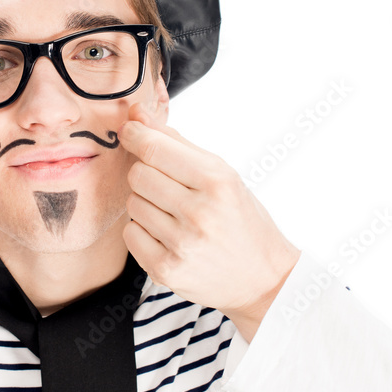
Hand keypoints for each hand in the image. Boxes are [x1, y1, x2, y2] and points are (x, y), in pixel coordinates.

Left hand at [119, 103, 300, 336]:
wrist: (262, 279)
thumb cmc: (240, 219)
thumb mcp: (222, 175)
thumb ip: (176, 143)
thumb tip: (137, 113)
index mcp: (217, 182)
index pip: (155, 150)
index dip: (135, 135)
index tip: (129, 130)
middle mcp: (199, 213)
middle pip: (138, 175)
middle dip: (145, 173)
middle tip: (166, 184)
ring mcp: (181, 244)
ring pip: (132, 203)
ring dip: (146, 204)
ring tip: (173, 214)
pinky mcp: (165, 270)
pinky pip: (130, 233)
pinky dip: (142, 231)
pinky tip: (167, 235)